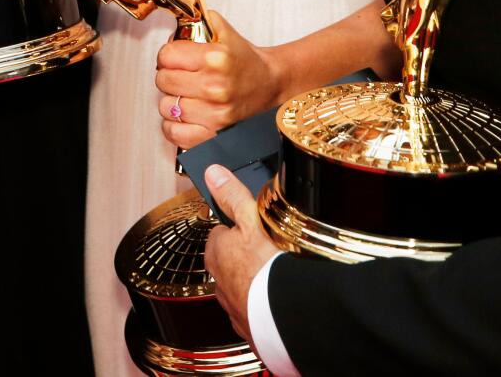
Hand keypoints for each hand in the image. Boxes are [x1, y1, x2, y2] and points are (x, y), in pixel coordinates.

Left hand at [156, 10, 285, 148]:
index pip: (167, 55)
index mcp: (216, 59)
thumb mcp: (227, 35)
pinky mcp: (214, 136)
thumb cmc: (247, 63)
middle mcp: (214, 88)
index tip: (173, 58)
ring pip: (166, 107)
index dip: (167, 55)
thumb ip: (202, 22)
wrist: (272, 86)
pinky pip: (175, 134)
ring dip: (171, 101)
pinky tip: (184, 116)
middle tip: (179, 76)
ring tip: (185, 96)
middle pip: (163, 80)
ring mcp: (214, 115)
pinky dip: (174, 126)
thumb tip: (179, 23)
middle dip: (168, 76)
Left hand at [203, 164, 278, 348]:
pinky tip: (279, 299)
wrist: (287, 313)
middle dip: (245, 257)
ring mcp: (233, 307)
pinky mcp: (249, 327)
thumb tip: (213, 173)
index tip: (252, 226)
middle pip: (229, 261)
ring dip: (254, 283)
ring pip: (241, 288)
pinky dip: (263, 306)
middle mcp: (218, 281)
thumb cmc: (267, 265)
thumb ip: (232, 195)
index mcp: (215, 252)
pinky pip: (254, 312)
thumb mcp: (250, 218)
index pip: (220, 233)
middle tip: (270, 250)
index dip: (237, 227)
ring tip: (278, 275)